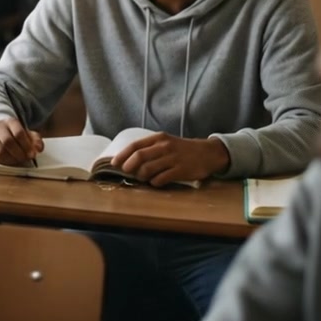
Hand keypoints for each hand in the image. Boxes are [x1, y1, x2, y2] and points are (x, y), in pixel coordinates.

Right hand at [0, 118, 43, 165]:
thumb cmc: (14, 134)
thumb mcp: (27, 134)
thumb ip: (35, 140)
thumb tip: (38, 149)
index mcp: (10, 122)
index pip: (18, 132)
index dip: (26, 145)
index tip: (32, 154)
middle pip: (8, 141)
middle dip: (19, 153)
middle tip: (25, 158)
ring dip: (11, 159)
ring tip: (17, 160)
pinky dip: (2, 163)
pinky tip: (8, 162)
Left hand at [108, 132, 229, 185]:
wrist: (207, 153)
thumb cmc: (181, 149)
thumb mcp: (165, 142)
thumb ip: (150, 149)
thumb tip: (128, 159)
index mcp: (158, 138)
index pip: (135, 145)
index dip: (122, 155)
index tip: (114, 163)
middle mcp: (164, 146)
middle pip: (139, 156)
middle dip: (129, 166)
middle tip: (126, 173)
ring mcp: (173, 158)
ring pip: (148, 169)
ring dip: (141, 176)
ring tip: (142, 178)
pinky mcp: (181, 170)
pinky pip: (161, 179)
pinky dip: (154, 183)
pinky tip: (155, 182)